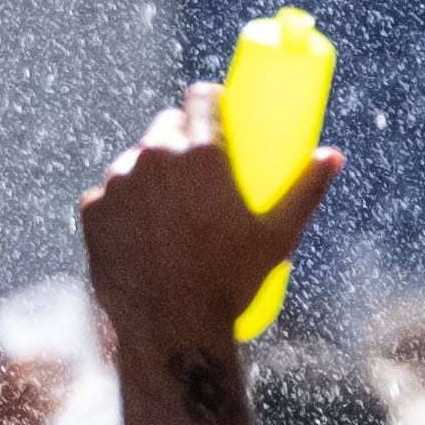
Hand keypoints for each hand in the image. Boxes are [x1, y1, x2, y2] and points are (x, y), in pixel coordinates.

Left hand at [74, 82, 338, 367]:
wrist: (173, 327)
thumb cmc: (231, 281)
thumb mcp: (278, 234)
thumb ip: (306, 189)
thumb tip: (332, 156)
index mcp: (202, 153)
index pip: (201, 97)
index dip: (209, 103)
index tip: (214, 113)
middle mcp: (155, 156)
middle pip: (166, 126)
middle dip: (180, 140)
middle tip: (195, 175)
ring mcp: (118, 181)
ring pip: (134, 160)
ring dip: (148, 173)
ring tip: (168, 210)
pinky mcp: (91, 208)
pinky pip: (108, 194)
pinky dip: (121, 206)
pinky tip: (139, 231)